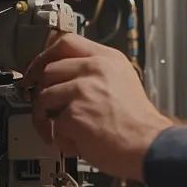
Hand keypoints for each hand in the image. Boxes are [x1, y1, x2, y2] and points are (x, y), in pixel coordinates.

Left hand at [21, 32, 172, 180]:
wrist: (148, 144)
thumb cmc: (138, 122)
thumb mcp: (123, 80)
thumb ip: (96, 73)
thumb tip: (66, 75)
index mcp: (107, 59)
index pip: (66, 42)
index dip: (45, 56)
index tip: (37, 68)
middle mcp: (95, 69)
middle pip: (49, 69)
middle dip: (42, 91)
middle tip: (45, 106)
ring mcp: (84, 90)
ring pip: (44, 96)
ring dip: (46, 117)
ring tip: (60, 130)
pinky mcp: (75, 114)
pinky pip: (52, 124)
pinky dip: (59, 138)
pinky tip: (76, 142)